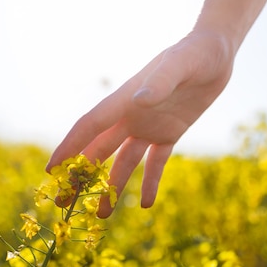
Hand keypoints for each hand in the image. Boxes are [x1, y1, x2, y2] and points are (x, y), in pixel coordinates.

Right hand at [46, 29, 234, 216]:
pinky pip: (156, 162)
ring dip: (113, 186)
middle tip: (64, 203)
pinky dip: (151, 182)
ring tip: (102, 214)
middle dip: (81, 176)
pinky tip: (147, 204)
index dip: (69, 148)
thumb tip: (138, 101)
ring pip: (124, 162)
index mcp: (125, 101)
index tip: (51, 171)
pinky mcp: (170, 133)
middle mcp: (131, 116)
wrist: (215, 52)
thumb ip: (160, 83)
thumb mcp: (179, 65)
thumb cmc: (194, 52)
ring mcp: (149, 126)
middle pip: (99, 150)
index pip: (90, 128)